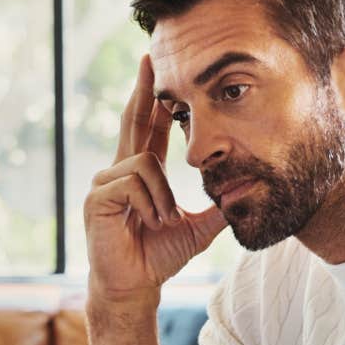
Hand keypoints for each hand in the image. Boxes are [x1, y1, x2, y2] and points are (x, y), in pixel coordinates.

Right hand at [84, 53, 227, 298]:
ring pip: (145, 163)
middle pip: (134, 121)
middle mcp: (120, 171)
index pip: (150, 128)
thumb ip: (217, 209)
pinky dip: (150, 204)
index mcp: (142, 173)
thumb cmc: (160, 257)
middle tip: (151, 58)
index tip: (160, 72)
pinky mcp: (97, 198)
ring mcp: (105, 183)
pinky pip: (133, 183)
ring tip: (164, 221)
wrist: (137, 286)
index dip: (155, 101)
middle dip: (143, 91)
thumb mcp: (197, 228)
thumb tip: (247, 193)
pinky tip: (150, 222)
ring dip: (163, 196)